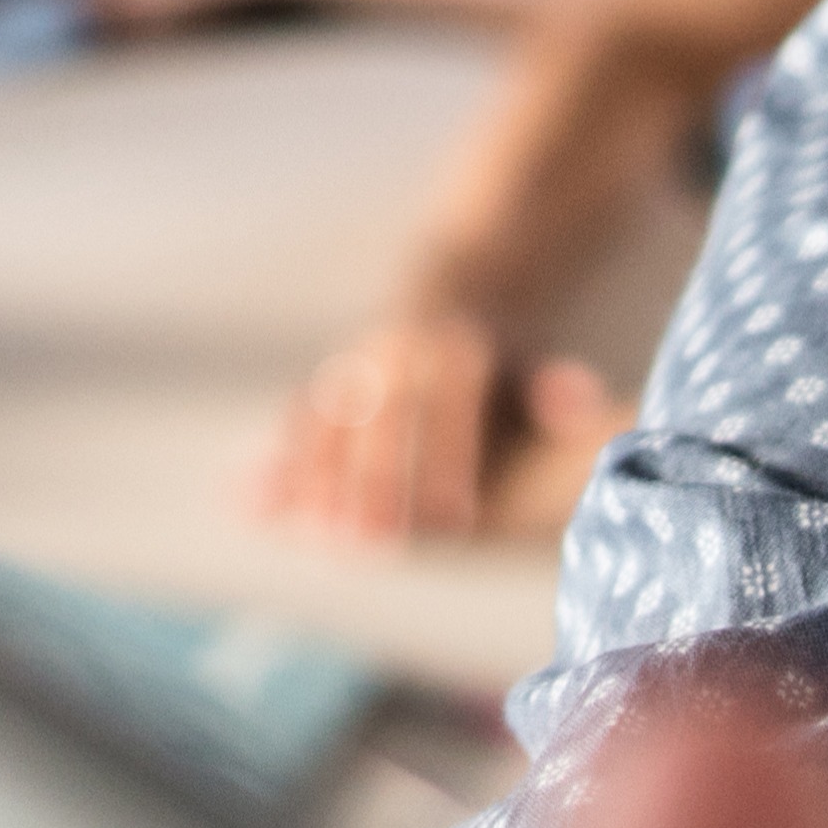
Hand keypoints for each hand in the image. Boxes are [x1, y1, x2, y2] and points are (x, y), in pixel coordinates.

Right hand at [259, 297, 632, 548]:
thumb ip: (553, 389)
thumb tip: (579, 403)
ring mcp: (355, 362)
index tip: (452, 520)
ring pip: (332, 417)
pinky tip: (248, 502)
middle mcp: (398, 349)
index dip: (449, 461)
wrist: (453, 284)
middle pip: (384, 419)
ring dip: (318, 476)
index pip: (451, 407)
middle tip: (370, 543)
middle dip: (375, 479)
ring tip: (317, 536)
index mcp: (457, 346)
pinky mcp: (326, 380)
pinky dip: (277, 460)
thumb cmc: (504, 358)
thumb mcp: (537, 363)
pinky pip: (297, 418)